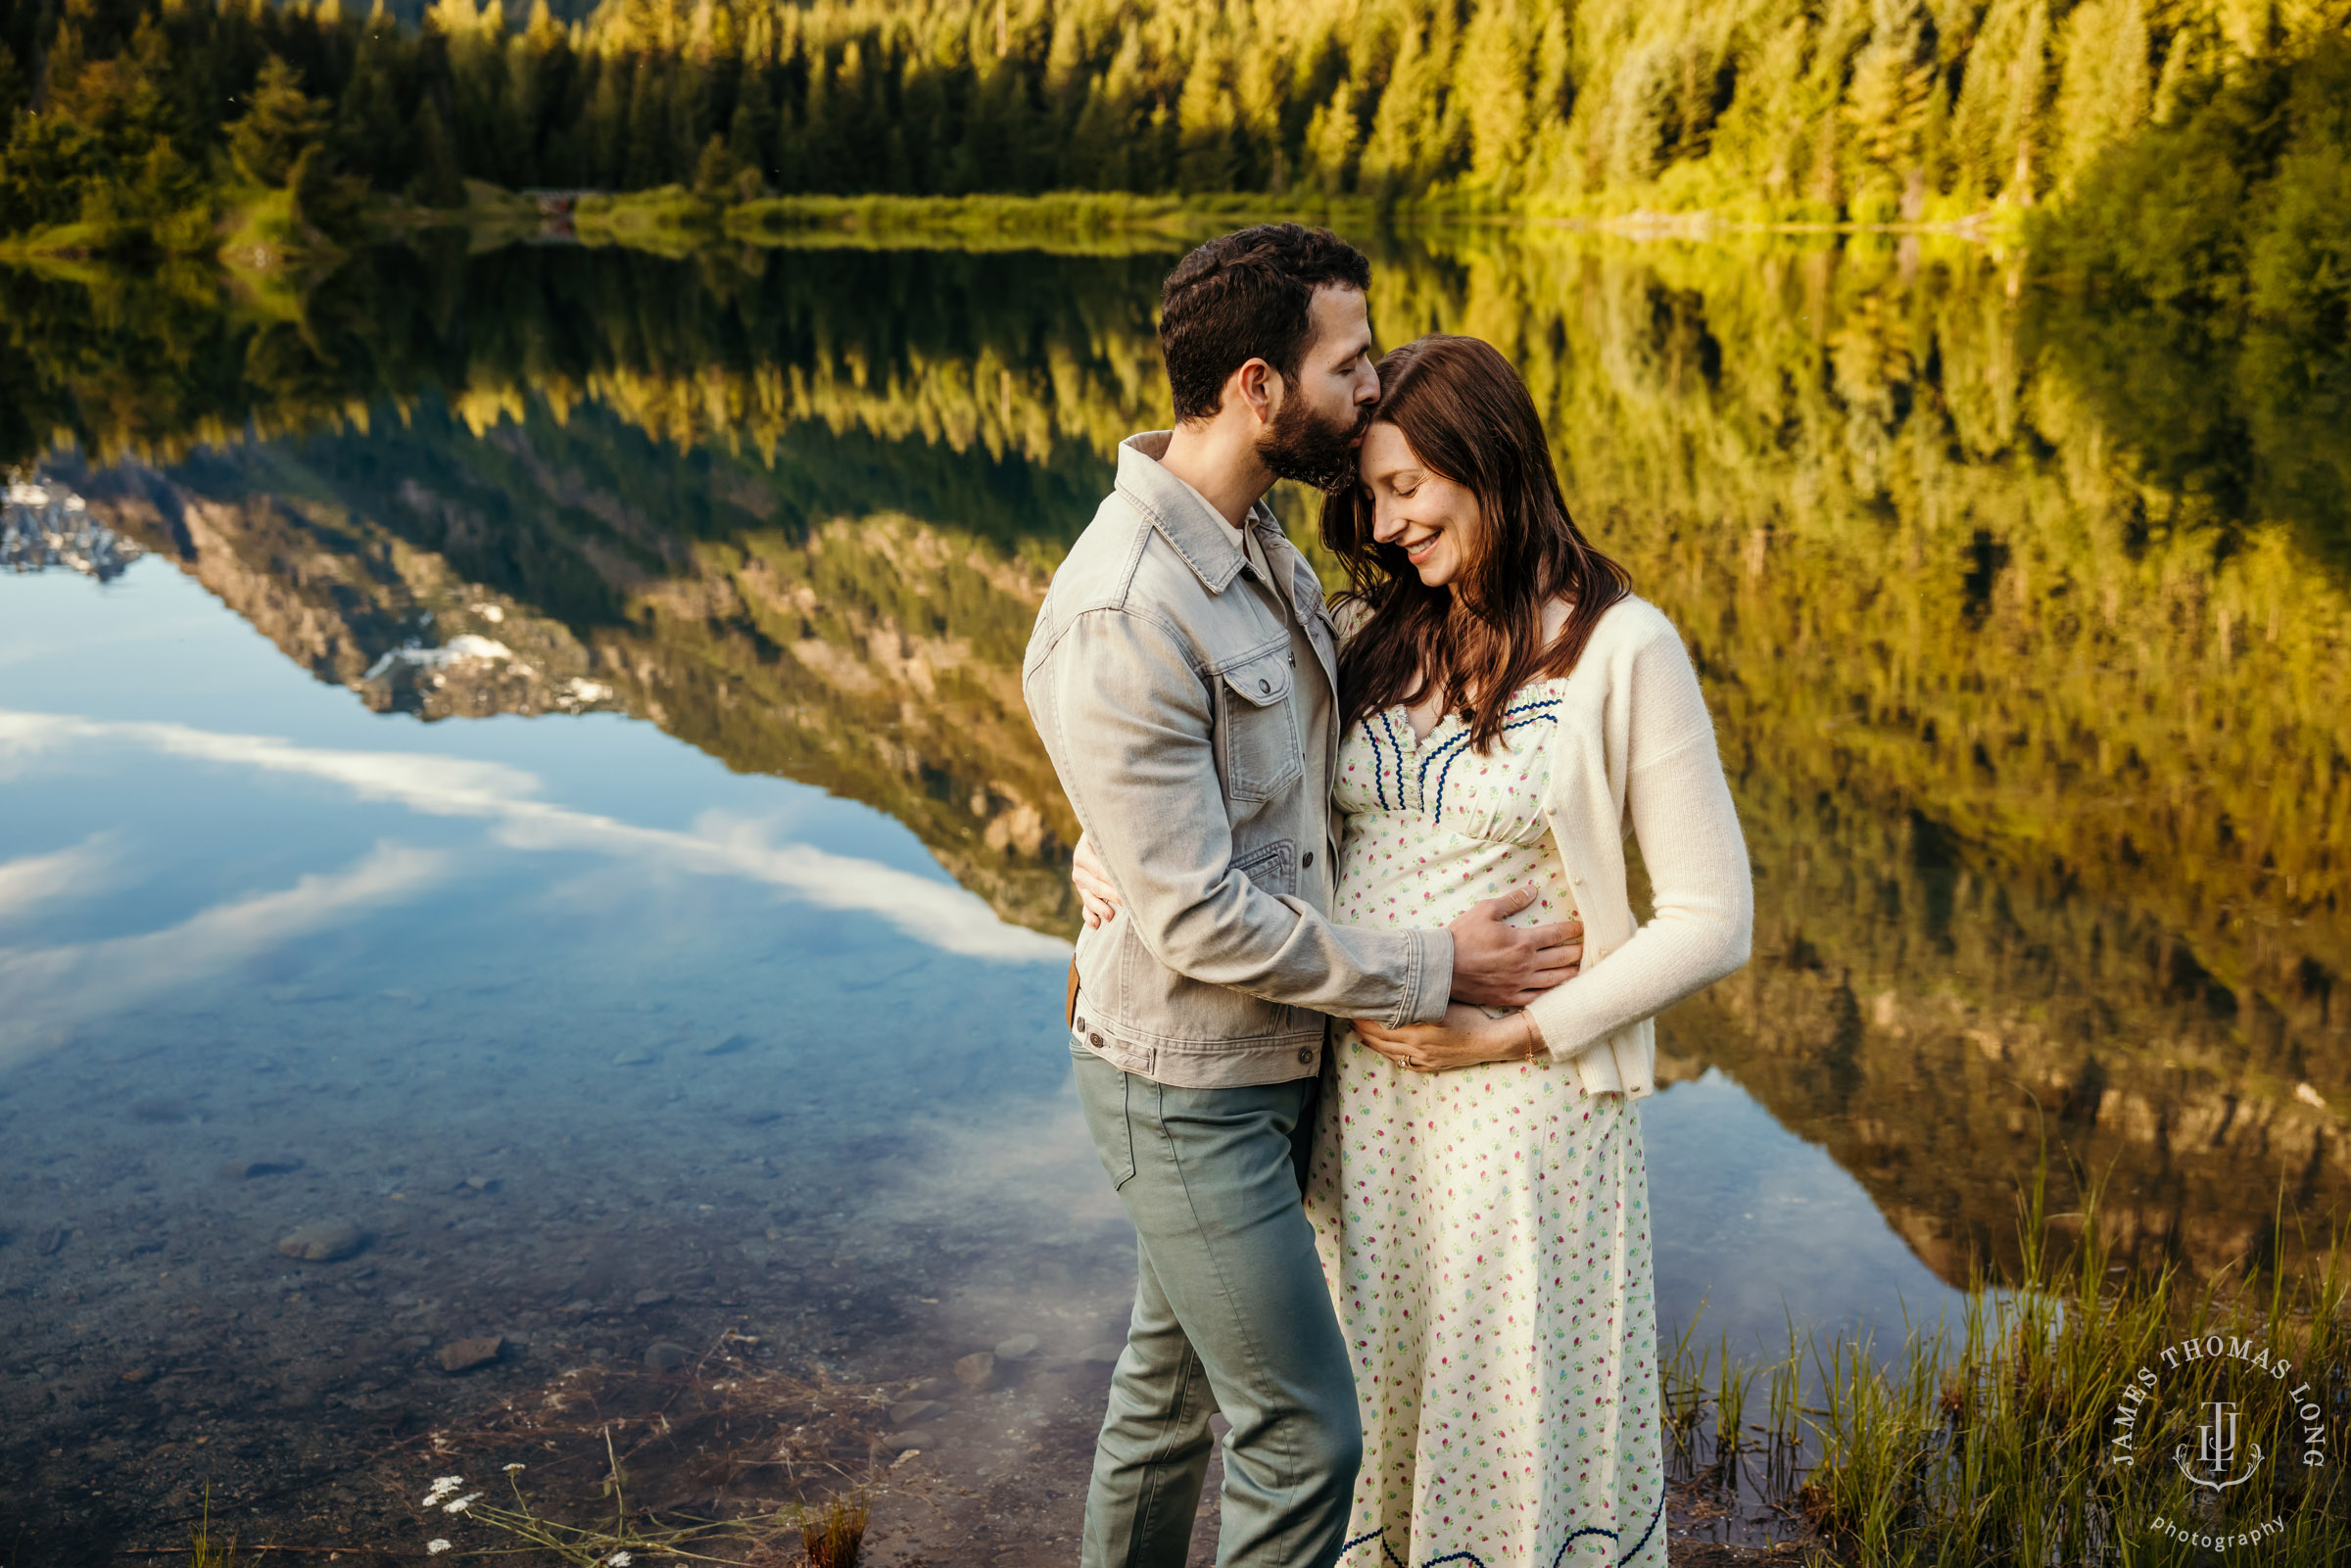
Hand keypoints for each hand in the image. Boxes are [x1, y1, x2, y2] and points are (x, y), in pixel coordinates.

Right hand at [1071, 832, 1121, 928]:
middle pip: (1095, 885)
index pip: (1099, 869)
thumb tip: (1130, 844)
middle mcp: (1079, 869)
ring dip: (1099, 908)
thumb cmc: (1110, 835)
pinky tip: (1096, 924)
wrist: (1101, 840)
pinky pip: (1085, 907)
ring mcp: (1081, 883)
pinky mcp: (1085, 894)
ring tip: (1110, 916)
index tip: (1126, 887)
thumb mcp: (1109, 833)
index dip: (1112, 879)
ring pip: (1089, 898)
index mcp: (1082, 853)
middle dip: (1110, 895)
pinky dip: (1090, 916)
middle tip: (1124, 903)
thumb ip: (1114, 838)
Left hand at [1353, 1005, 1542, 1072]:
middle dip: (1362, 1027)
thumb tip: (1401, 981)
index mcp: (1418, 1029)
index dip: (1364, 1015)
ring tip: (1357, 1030)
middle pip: (1379, 1038)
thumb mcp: (1446, 1000)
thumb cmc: (1472, 1014)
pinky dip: (1389, 1054)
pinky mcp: (1430, 1066)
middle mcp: (1416, 1046)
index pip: (1381, 1023)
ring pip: (1388, 1052)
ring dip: (1371, 1041)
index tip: (1354, 1004)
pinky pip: (1403, 1063)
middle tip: (1349, 1015)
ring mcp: (1423, 1058)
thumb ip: (1422, 995)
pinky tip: (1382, 1047)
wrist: (1493, 1040)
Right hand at [1445, 885, 1581, 1005]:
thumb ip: (1512, 901)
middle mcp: (1526, 964)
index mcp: (1523, 941)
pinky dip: (1552, 995)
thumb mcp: (1485, 910)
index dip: (1572, 929)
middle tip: (1588, 949)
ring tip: (1580, 971)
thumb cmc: (1462, 936)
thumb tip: (1533, 891)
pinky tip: (1558, 992)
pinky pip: (1537, 999)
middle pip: (1562, 958)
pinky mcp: (1509, 997)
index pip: (1557, 934)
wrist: (1442, 967)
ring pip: (1554, 981)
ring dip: (1571, 974)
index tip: (1582, 927)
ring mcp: (1519, 983)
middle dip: (1578, 952)